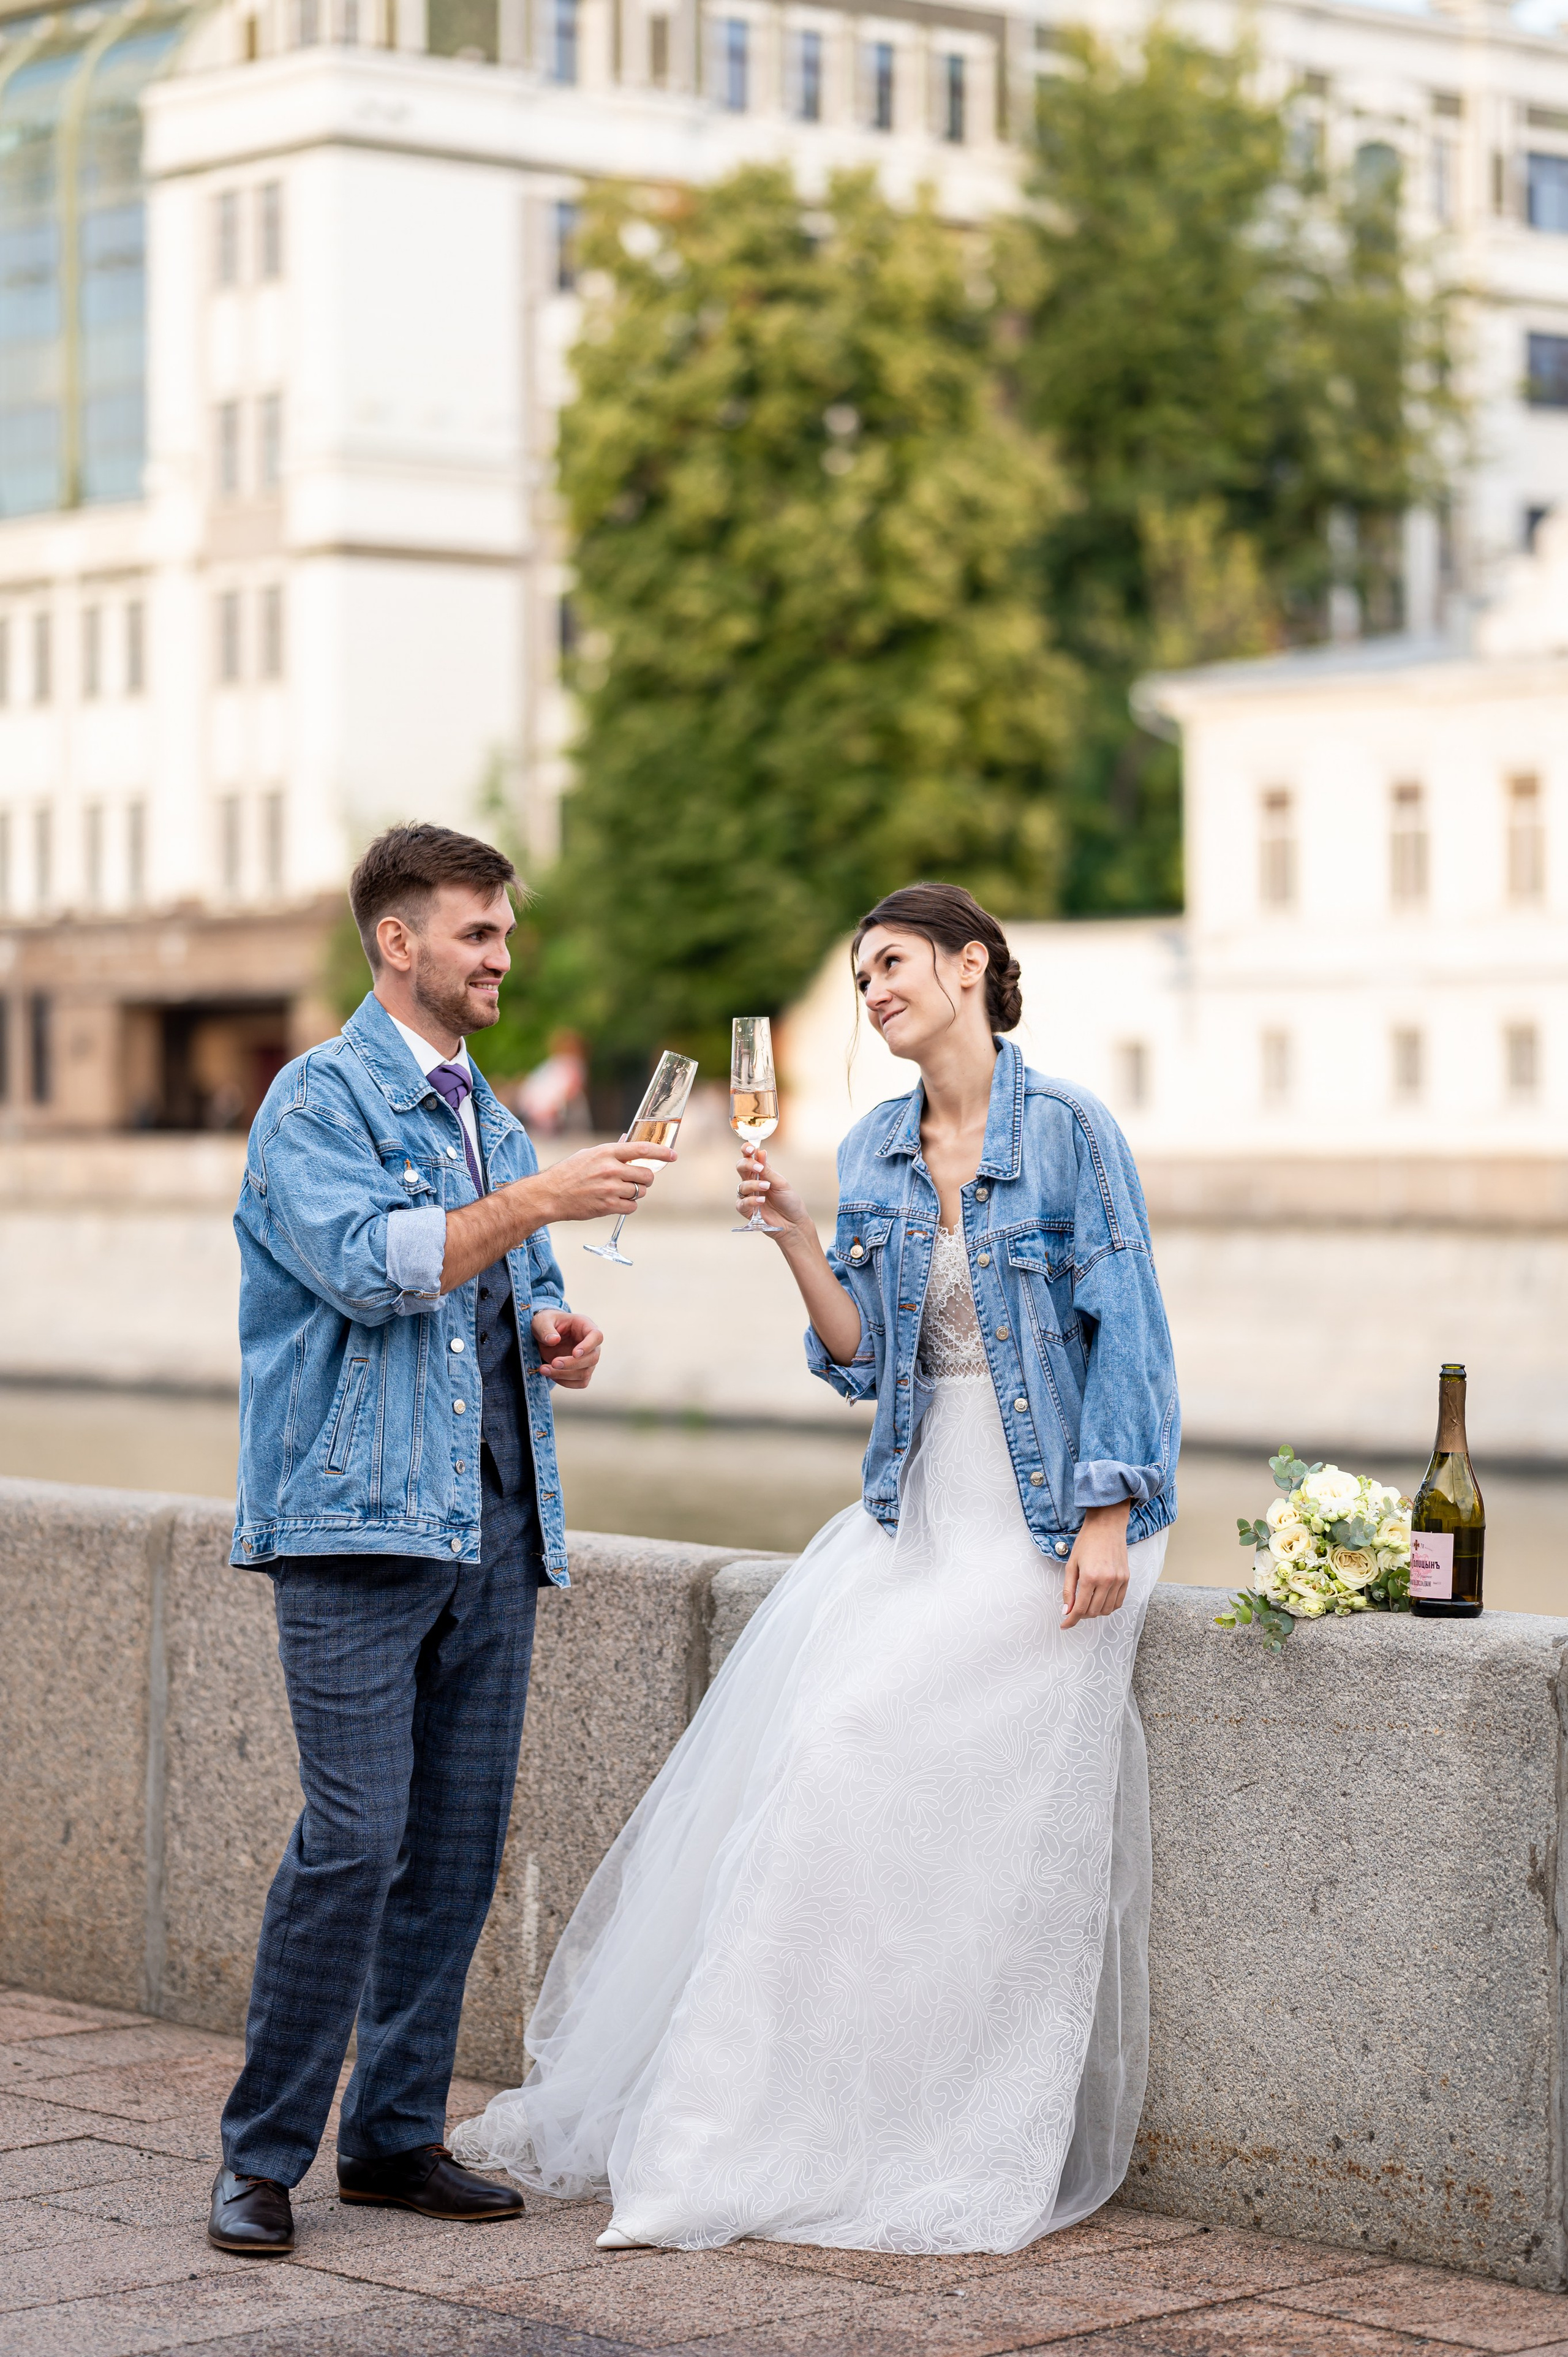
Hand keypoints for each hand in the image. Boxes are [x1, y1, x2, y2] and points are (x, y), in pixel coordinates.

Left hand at [532, 1309, 602, 1387]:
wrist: (544, 1335)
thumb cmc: (546, 1323)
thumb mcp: (541, 1321)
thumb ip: (546, 1329)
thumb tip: (554, 1340)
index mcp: (585, 1326)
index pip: (596, 1336)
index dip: (588, 1346)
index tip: (575, 1353)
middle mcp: (591, 1344)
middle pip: (593, 1358)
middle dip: (572, 1364)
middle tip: (553, 1363)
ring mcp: (588, 1359)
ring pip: (585, 1373)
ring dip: (564, 1375)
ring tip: (544, 1369)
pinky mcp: (582, 1371)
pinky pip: (580, 1383)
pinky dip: (565, 1382)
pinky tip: (550, 1375)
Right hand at [540, 1140, 675, 1223]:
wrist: (550, 1194)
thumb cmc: (569, 1173)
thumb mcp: (589, 1155)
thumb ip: (612, 1153)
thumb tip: (631, 1146)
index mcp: (606, 1152)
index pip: (642, 1149)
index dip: (661, 1152)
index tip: (673, 1156)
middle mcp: (610, 1169)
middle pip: (646, 1175)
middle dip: (646, 1179)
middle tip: (637, 1181)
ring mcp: (610, 1188)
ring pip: (640, 1192)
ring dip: (635, 1193)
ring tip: (619, 1191)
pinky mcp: (607, 1206)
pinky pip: (631, 1207)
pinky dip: (628, 1206)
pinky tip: (616, 1202)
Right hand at [735, 1145, 811, 1238]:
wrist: (794, 1222)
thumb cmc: (789, 1201)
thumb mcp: (781, 1183)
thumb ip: (768, 1171)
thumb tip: (761, 1152)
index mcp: (761, 1172)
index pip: (749, 1158)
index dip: (746, 1150)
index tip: (750, 1148)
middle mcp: (752, 1182)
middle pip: (740, 1168)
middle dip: (747, 1164)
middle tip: (758, 1168)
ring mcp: (749, 1196)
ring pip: (741, 1186)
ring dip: (753, 1185)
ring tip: (767, 1187)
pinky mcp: (747, 1210)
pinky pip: (741, 1203)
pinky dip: (751, 1201)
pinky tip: (761, 1201)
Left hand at [1060, 1502, 1130, 1629]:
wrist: (1106, 1527)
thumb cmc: (1086, 1543)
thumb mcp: (1071, 1565)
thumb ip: (1068, 1590)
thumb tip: (1066, 1611)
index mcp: (1090, 1577)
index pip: (1080, 1608)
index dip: (1071, 1620)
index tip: (1064, 1626)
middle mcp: (1107, 1581)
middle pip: (1094, 1611)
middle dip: (1082, 1615)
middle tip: (1074, 1610)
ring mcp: (1119, 1580)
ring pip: (1107, 1610)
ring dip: (1095, 1612)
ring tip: (1087, 1604)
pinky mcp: (1126, 1579)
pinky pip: (1118, 1602)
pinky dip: (1108, 1606)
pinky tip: (1100, 1601)